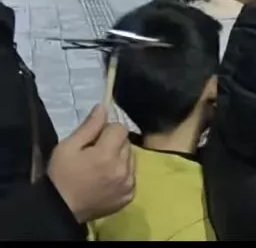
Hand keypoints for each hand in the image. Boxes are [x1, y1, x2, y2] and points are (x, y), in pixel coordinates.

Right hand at [47, 105, 134, 222]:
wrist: (59, 210)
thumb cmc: (60, 176)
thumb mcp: (67, 147)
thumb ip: (89, 126)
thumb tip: (104, 107)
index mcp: (107, 154)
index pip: (120, 128)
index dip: (106, 130)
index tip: (93, 140)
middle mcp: (123, 168)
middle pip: (127, 142)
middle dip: (113, 143)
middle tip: (95, 154)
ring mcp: (128, 183)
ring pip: (131, 158)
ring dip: (120, 158)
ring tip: (101, 168)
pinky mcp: (129, 195)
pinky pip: (132, 176)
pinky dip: (123, 174)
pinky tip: (107, 179)